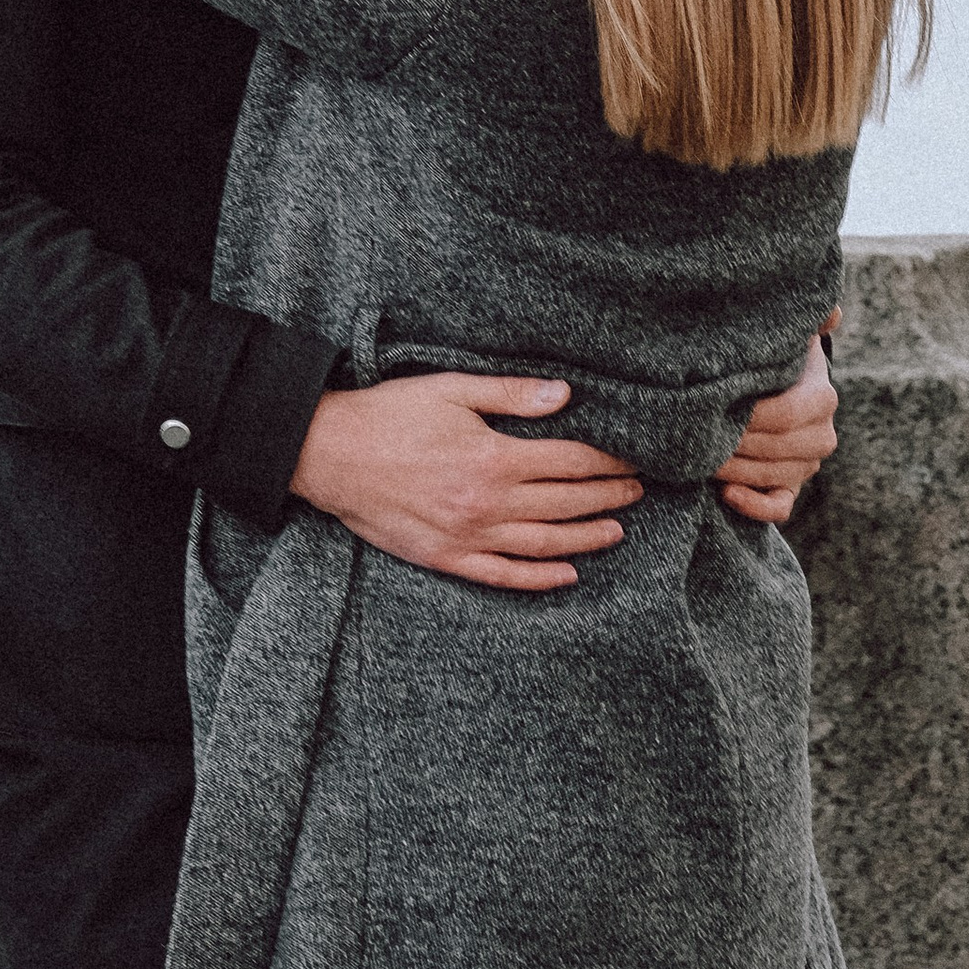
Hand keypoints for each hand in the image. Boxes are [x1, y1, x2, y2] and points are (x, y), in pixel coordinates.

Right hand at [291, 372, 641, 592]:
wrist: (331, 456)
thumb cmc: (390, 415)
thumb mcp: (451, 390)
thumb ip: (510, 394)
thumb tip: (564, 395)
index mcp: (493, 458)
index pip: (568, 461)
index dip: (606, 461)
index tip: (633, 459)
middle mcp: (487, 503)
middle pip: (564, 503)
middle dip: (606, 496)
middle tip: (638, 491)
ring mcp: (468, 537)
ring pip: (543, 544)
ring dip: (585, 538)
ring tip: (617, 530)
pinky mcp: (446, 558)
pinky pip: (503, 576)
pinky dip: (539, 578)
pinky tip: (567, 575)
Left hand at [715, 318, 840, 525]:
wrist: (777, 389)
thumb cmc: (773, 356)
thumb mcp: (789, 334)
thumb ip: (809, 318)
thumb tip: (833, 312)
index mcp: (823, 398)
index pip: (786, 414)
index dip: (750, 416)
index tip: (713, 406)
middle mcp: (822, 435)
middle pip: (775, 448)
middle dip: (733, 442)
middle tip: (693, 434)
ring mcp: (808, 466)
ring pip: (772, 477)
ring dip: (733, 470)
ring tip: (697, 457)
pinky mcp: (792, 489)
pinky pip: (778, 508)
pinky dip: (753, 505)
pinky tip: (726, 492)